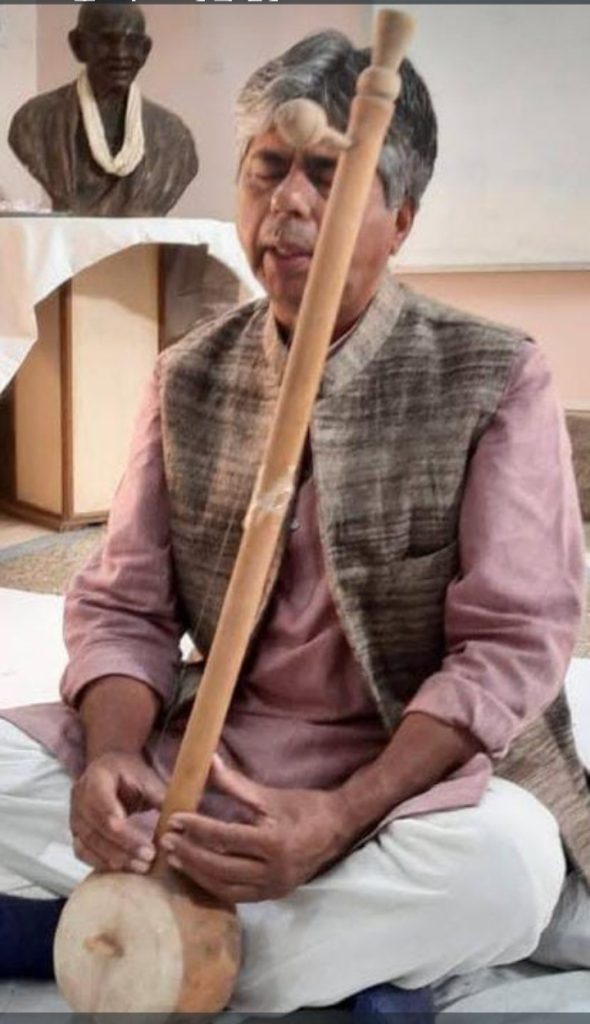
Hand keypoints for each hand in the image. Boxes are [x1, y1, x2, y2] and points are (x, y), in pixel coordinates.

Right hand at [70, 752, 164, 873]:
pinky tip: (121, 868)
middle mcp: (79, 796)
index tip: (150, 848)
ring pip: (87, 843)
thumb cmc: (131, 773)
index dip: (126, 834)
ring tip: (139, 867)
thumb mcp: (147, 778)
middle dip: (123, 849)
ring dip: (113, 859)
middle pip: (97, 830)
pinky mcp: (75, 830)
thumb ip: (160, 798)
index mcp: (97, 777)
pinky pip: (82, 851)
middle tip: (147, 861)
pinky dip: (100, 862)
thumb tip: (177, 824)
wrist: (111, 768)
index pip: (106, 810)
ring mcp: (74, 814)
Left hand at [160, 755, 352, 902]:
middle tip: (166, 842)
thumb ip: (235, 783)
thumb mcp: (269, 795)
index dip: (197, 828)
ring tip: (174, 859)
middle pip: (220, 867)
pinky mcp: (273, 896)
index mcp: (273, 842)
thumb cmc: (304, 806)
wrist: (338, 828)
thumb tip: (208, 761)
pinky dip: (214, 886)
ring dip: (196, 874)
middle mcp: (273, 870)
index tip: (174, 819)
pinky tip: (196, 873)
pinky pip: (236, 895)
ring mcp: (274, 887)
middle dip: (190, 855)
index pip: (225, 837)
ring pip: (225, 887)